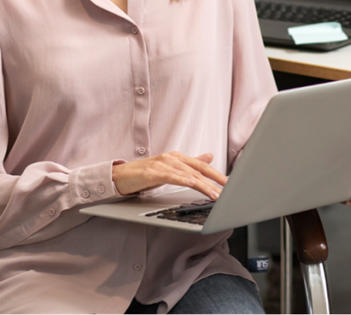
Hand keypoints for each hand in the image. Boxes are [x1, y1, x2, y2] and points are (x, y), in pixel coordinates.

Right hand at [112, 151, 227, 198]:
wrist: (119, 177)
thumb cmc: (144, 174)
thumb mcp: (170, 169)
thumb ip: (190, 164)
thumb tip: (209, 157)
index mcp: (177, 158)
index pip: (202, 166)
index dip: (217, 174)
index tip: (230, 182)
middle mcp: (172, 158)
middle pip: (198, 169)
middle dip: (215, 179)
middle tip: (229, 188)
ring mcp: (162, 164)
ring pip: (188, 174)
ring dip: (204, 185)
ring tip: (216, 194)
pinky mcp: (152, 172)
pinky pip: (173, 177)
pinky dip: (185, 181)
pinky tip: (194, 186)